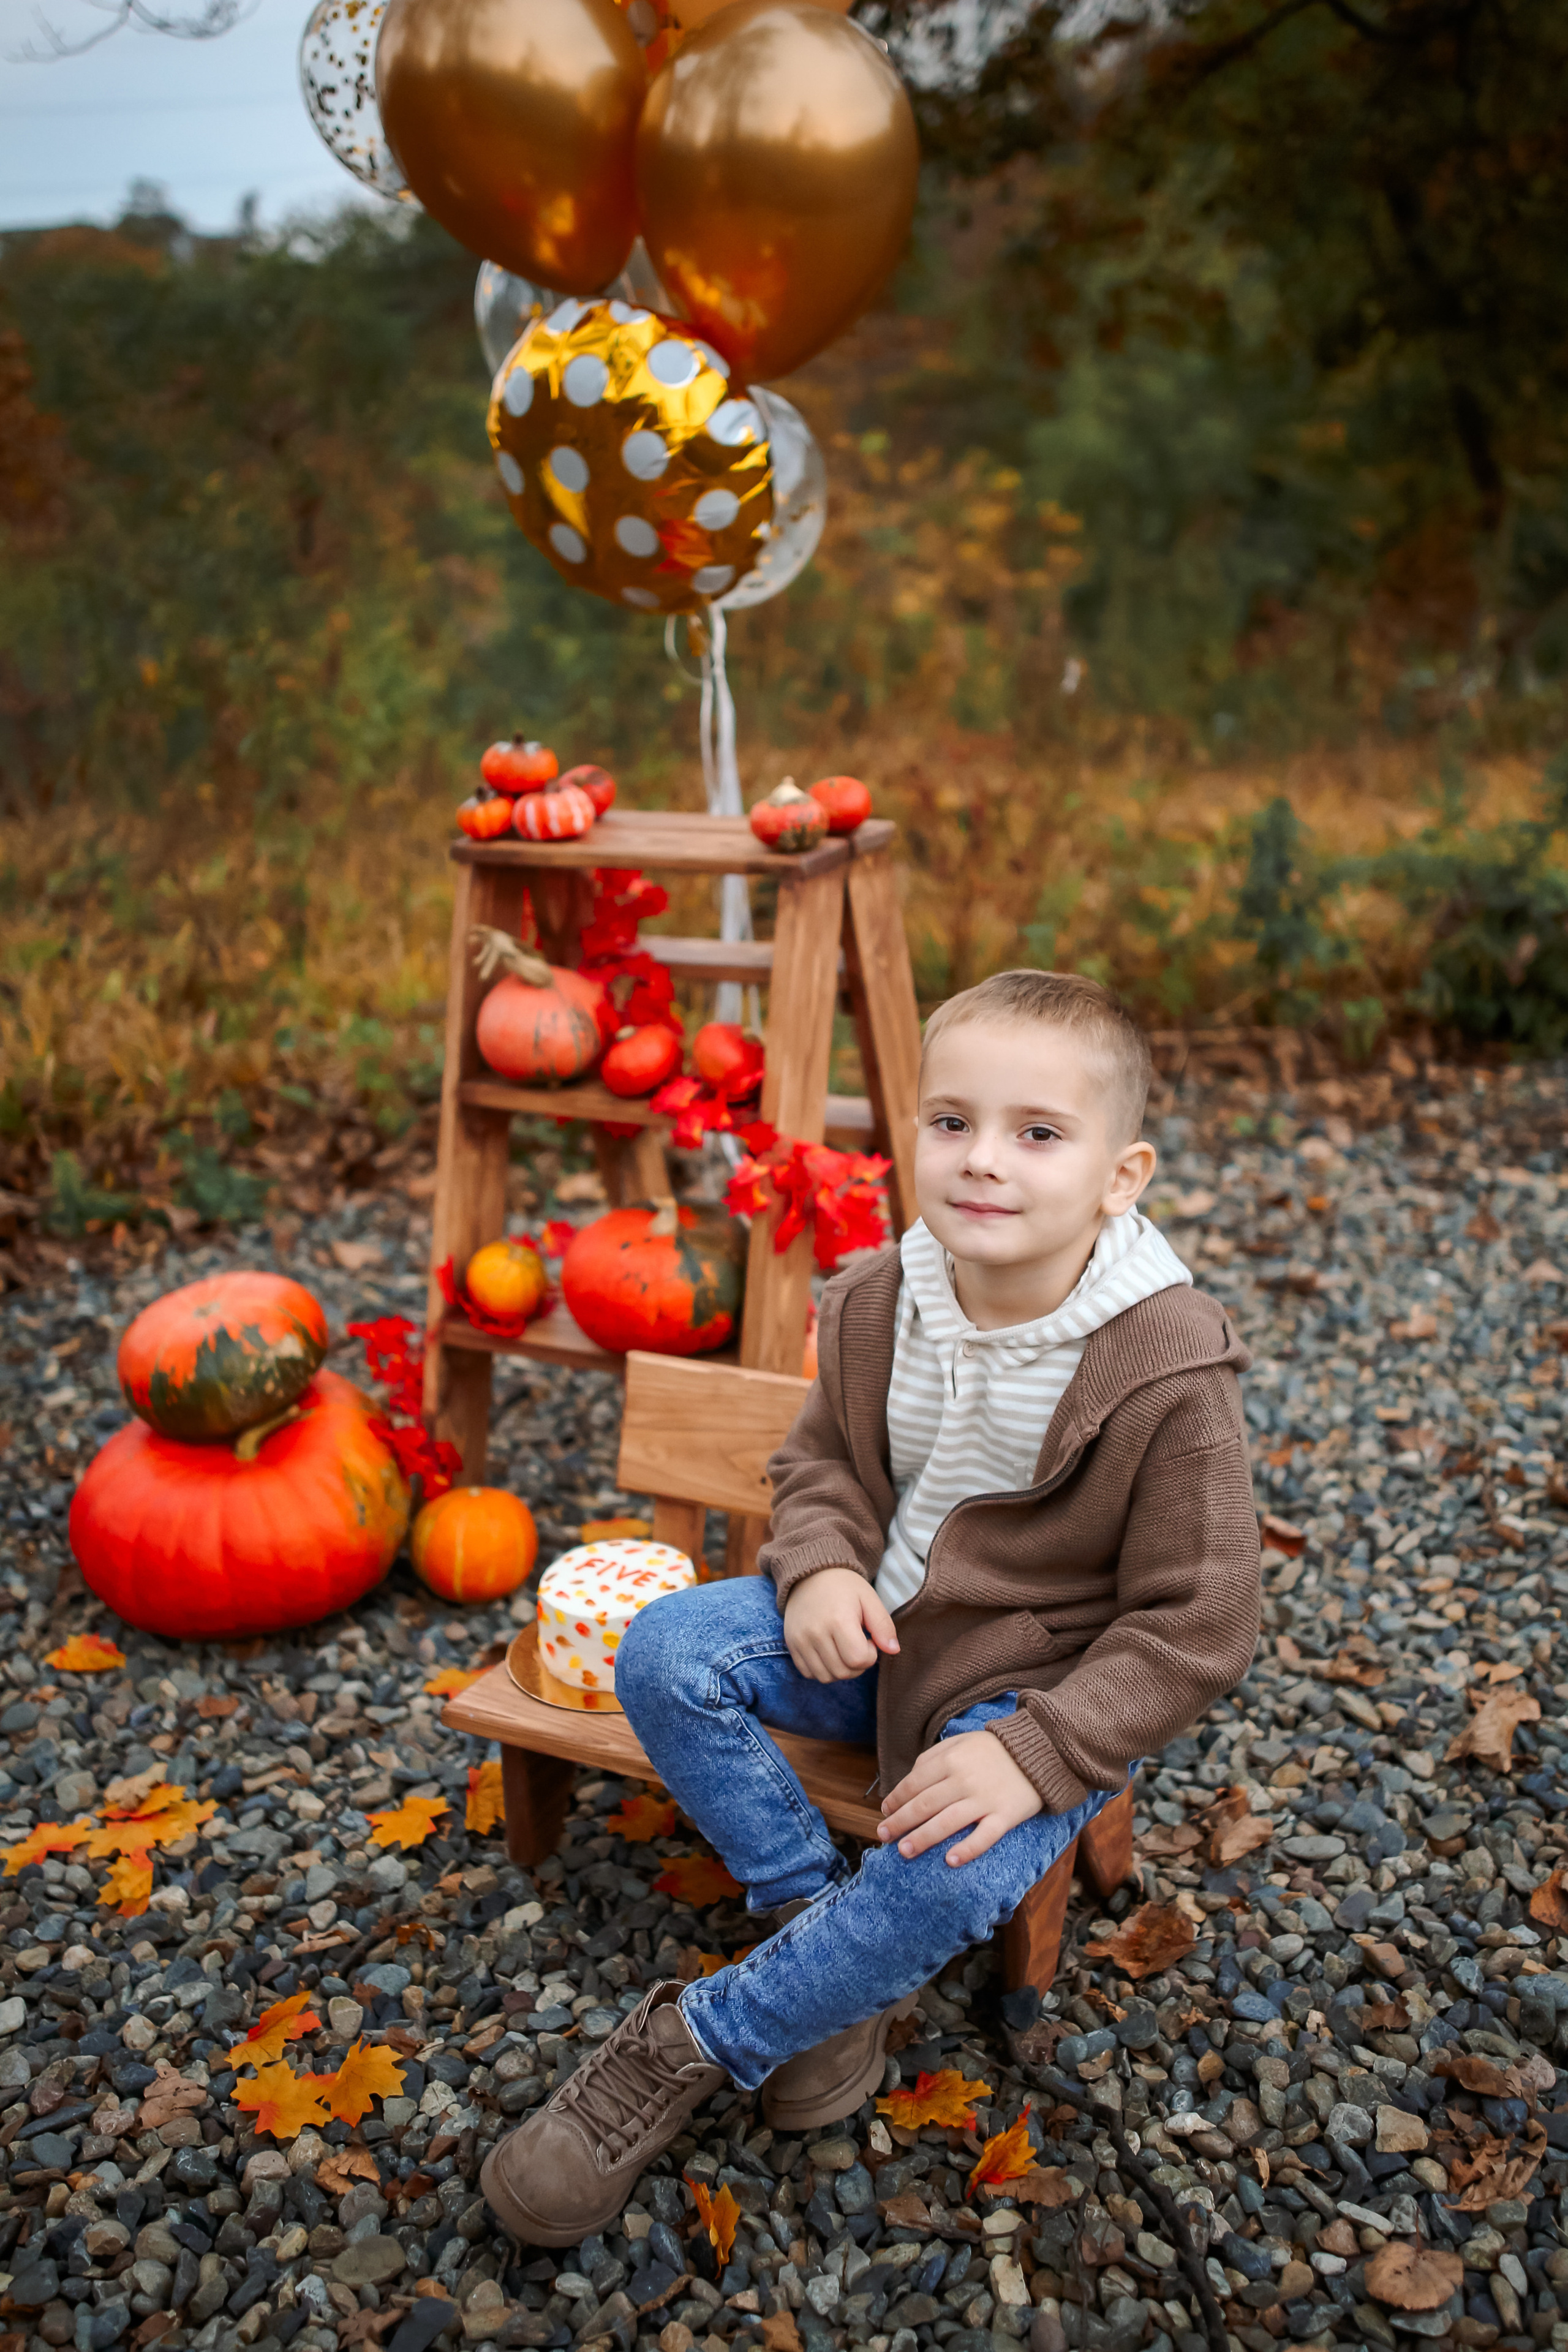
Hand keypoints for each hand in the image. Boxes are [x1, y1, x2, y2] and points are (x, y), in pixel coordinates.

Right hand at [784, 1568, 899, 1682]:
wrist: (810, 1573)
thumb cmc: (844, 1586)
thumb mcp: (869, 1599)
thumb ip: (883, 1625)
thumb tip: (894, 1650)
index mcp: (838, 1620)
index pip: (858, 1659)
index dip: (870, 1654)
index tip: (868, 1639)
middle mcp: (816, 1633)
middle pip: (843, 1672)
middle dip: (857, 1664)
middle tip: (857, 1644)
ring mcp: (800, 1640)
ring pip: (826, 1677)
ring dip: (840, 1669)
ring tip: (843, 1649)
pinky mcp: (791, 1644)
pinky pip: (808, 1673)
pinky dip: (822, 1669)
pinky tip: (828, 1652)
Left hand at [876, 1729, 1041, 1865]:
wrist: (1040, 1750)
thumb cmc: (994, 1748)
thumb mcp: (960, 1742)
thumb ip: (933, 1758)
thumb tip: (909, 1780)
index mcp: (950, 1759)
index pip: (914, 1783)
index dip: (896, 1800)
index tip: (885, 1812)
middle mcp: (963, 1780)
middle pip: (924, 1805)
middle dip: (900, 1822)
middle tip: (884, 1836)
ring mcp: (985, 1799)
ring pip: (947, 1822)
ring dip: (923, 1838)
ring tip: (904, 1851)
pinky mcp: (1005, 1815)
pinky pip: (984, 1836)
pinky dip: (967, 1849)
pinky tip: (950, 1861)